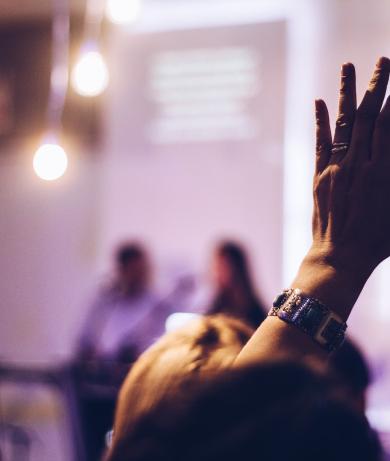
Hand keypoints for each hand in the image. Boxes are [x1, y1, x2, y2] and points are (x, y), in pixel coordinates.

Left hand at [310, 57, 389, 275]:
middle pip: (369, 115)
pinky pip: (320, 144)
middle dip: (377, 84)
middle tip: (382, 59)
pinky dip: (321, 122)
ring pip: (343, 123)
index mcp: (382, 171)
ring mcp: (335, 169)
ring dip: (347, 92)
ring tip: (348, 66)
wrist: (340, 257)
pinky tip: (321, 102)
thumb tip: (389, 151)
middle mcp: (358, 164)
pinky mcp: (319, 177)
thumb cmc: (378, 240)